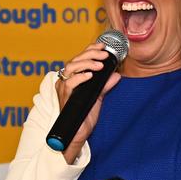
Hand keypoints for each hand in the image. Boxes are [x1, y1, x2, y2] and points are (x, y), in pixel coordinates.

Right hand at [55, 42, 120, 163]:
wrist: (79, 133)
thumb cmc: (85, 115)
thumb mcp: (98, 97)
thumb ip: (105, 85)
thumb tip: (116, 75)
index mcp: (72, 77)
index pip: (79, 58)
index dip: (90, 49)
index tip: (103, 46)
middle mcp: (65, 80)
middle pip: (75, 59)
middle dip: (90, 54)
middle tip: (104, 54)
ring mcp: (63, 88)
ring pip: (70, 67)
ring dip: (86, 63)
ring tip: (99, 65)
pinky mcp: (64, 97)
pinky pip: (69, 83)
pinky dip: (79, 77)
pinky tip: (90, 75)